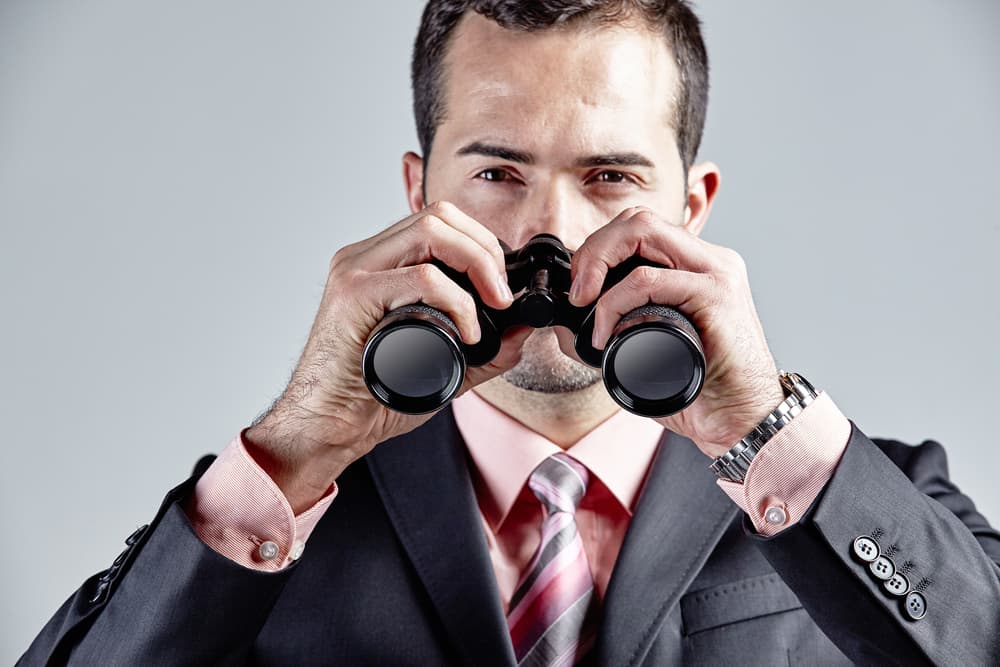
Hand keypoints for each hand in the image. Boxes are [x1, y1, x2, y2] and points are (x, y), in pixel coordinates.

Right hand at [245, 201, 531, 511]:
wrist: (326, 428)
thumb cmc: (371, 397)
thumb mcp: (441, 365)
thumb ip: (483, 349)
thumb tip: (522, 331)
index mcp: (380, 264)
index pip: (440, 222)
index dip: (482, 244)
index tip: (503, 287)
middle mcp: (364, 258)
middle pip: (440, 215)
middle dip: (486, 250)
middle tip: (503, 296)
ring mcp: (355, 272)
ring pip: (431, 230)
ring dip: (477, 264)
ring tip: (494, 306)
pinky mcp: (353, 296)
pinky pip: (421, 277)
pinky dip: (457, 302)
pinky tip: (466, 334)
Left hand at [568, 206, 783, 459]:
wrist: (743, 421)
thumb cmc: (700, 392)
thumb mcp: (649, 351)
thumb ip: (617, 329)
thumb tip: (566, 328)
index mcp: (697, 267)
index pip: (640, 229)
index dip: (599, 248)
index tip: (578, 288)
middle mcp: (710, 262)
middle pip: (638, 219)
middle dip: (593, 249)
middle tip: (576, 292)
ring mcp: (716, 274)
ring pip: (643, 232)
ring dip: (598, 265)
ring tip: (584, 306)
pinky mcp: (716, 297)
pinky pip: (648, 280)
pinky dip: (614, 302)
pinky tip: (606, 333)